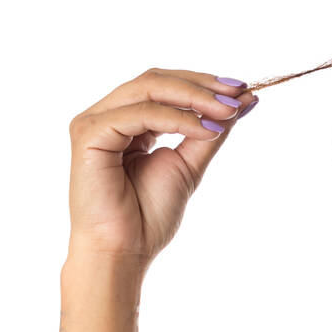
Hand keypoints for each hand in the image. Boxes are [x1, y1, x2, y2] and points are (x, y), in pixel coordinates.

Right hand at [66, 68, 256, 265]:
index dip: (204, 84)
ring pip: (148, 89)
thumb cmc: (147, 216)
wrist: (124, 251)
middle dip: (202, 86)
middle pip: (156, 80)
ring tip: (229, 112)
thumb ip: (210, 133)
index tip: (243, 90)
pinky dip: (177, 119)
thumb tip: (242, 101)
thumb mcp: (189, 165)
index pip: (165, 86)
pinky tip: (206, 131)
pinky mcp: (89, 134)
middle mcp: (108, 116)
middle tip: (238, 95)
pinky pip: (139, 114)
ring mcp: (95, 123)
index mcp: (127, 122)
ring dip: (194, 98)